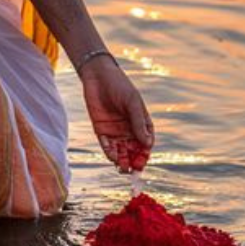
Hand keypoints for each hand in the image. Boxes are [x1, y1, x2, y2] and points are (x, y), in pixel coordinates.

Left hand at [80, 55, 153, 171]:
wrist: (97, 76)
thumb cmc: (119, 85)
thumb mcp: (132, 102)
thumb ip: (138, 122)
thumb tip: (147, 143)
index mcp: (140, 123)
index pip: (145, 143)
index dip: (144, 154)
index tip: (142, 162)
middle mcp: (128, 129)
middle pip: (133, 150)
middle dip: (133, 161)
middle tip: (132, 169)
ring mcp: (115, 131)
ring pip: (120, 151)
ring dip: (121, 160)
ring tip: (122, 167)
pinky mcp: (101, 130)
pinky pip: (106, 145)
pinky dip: (109, 152)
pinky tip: (111, 156)